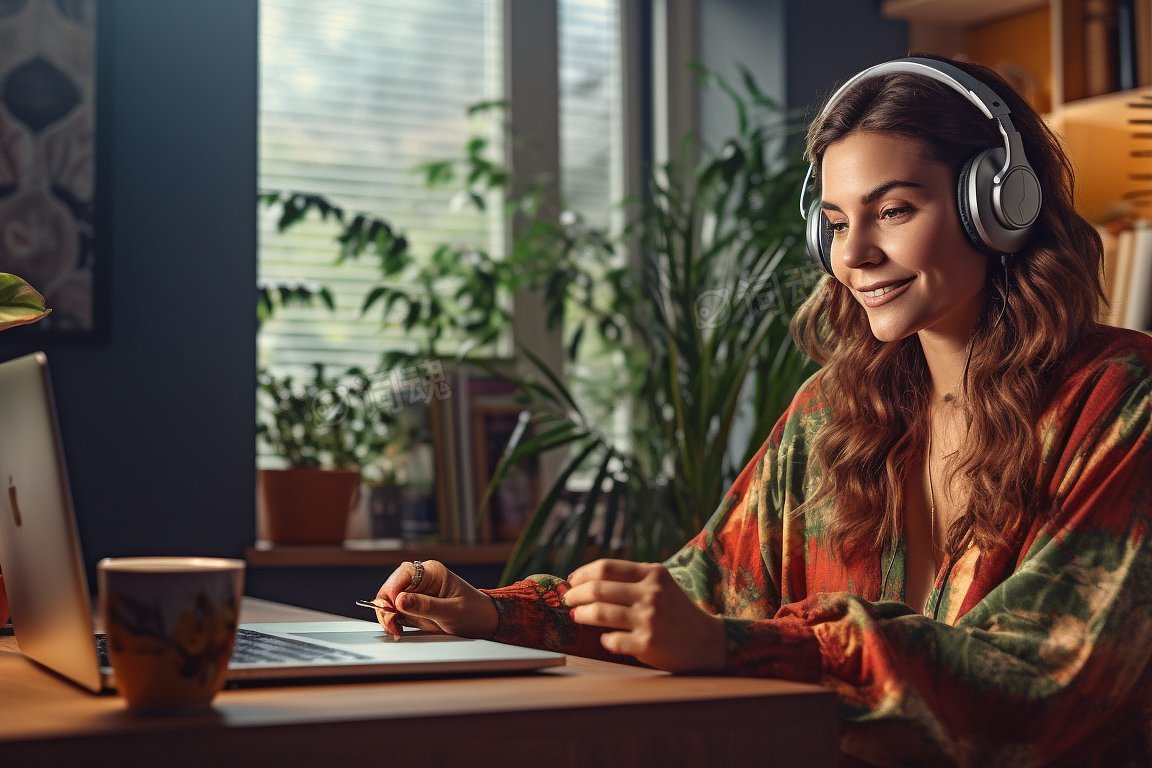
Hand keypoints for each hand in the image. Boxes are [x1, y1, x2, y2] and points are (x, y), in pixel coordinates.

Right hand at [371, 560, 497, 638]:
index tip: (393, 609)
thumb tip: (400, 600)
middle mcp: (421, 579)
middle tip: (391, 624)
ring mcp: (416, 592)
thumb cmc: (473, 612)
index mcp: (432, 572)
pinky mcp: (413, 606)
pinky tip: (398, 629)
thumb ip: (426, 606)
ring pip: (390, 600)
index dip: (393, 590)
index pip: (403, 574)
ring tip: (396, 630)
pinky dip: (393, 620)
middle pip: (391, 587)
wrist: (482, 622)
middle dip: (387, 606)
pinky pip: (395, 611)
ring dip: (388, 615)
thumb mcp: (451, 611)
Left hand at [564, 559, 725, 672]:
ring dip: (582, 614)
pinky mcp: (647, 643)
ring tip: (576, 616)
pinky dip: (604, 639)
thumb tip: (586, 579)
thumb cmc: (677, 611)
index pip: (606, 567)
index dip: (582, 574)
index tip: (571, 581)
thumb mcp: (661, 584)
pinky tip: (605, 638)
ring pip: (600, 613)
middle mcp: (651, 593)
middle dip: (575, 594)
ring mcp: (649, 619)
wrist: (708, 642)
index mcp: (653, 573)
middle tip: (568, 600)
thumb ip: (632, 578)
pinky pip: (612, 640)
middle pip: (598, 588)